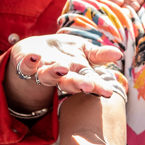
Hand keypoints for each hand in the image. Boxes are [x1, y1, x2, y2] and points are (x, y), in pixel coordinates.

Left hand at [6, 35, 122, 111]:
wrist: (34, 52)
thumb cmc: (64, 54)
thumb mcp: (84, 52)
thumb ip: (100, 55)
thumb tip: (119, 54)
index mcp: (76, 74)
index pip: (88, 80)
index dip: (97, 86)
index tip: (108, 92)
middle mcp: (60, 76)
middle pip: (69, 82)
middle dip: (78, 83)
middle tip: (88, 86)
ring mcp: (42, 71)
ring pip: (48, 75)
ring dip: (54, 72)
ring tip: (63, 68)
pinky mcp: (26, 64)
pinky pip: (26, 65)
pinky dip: (29, 61)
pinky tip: (34, 56)